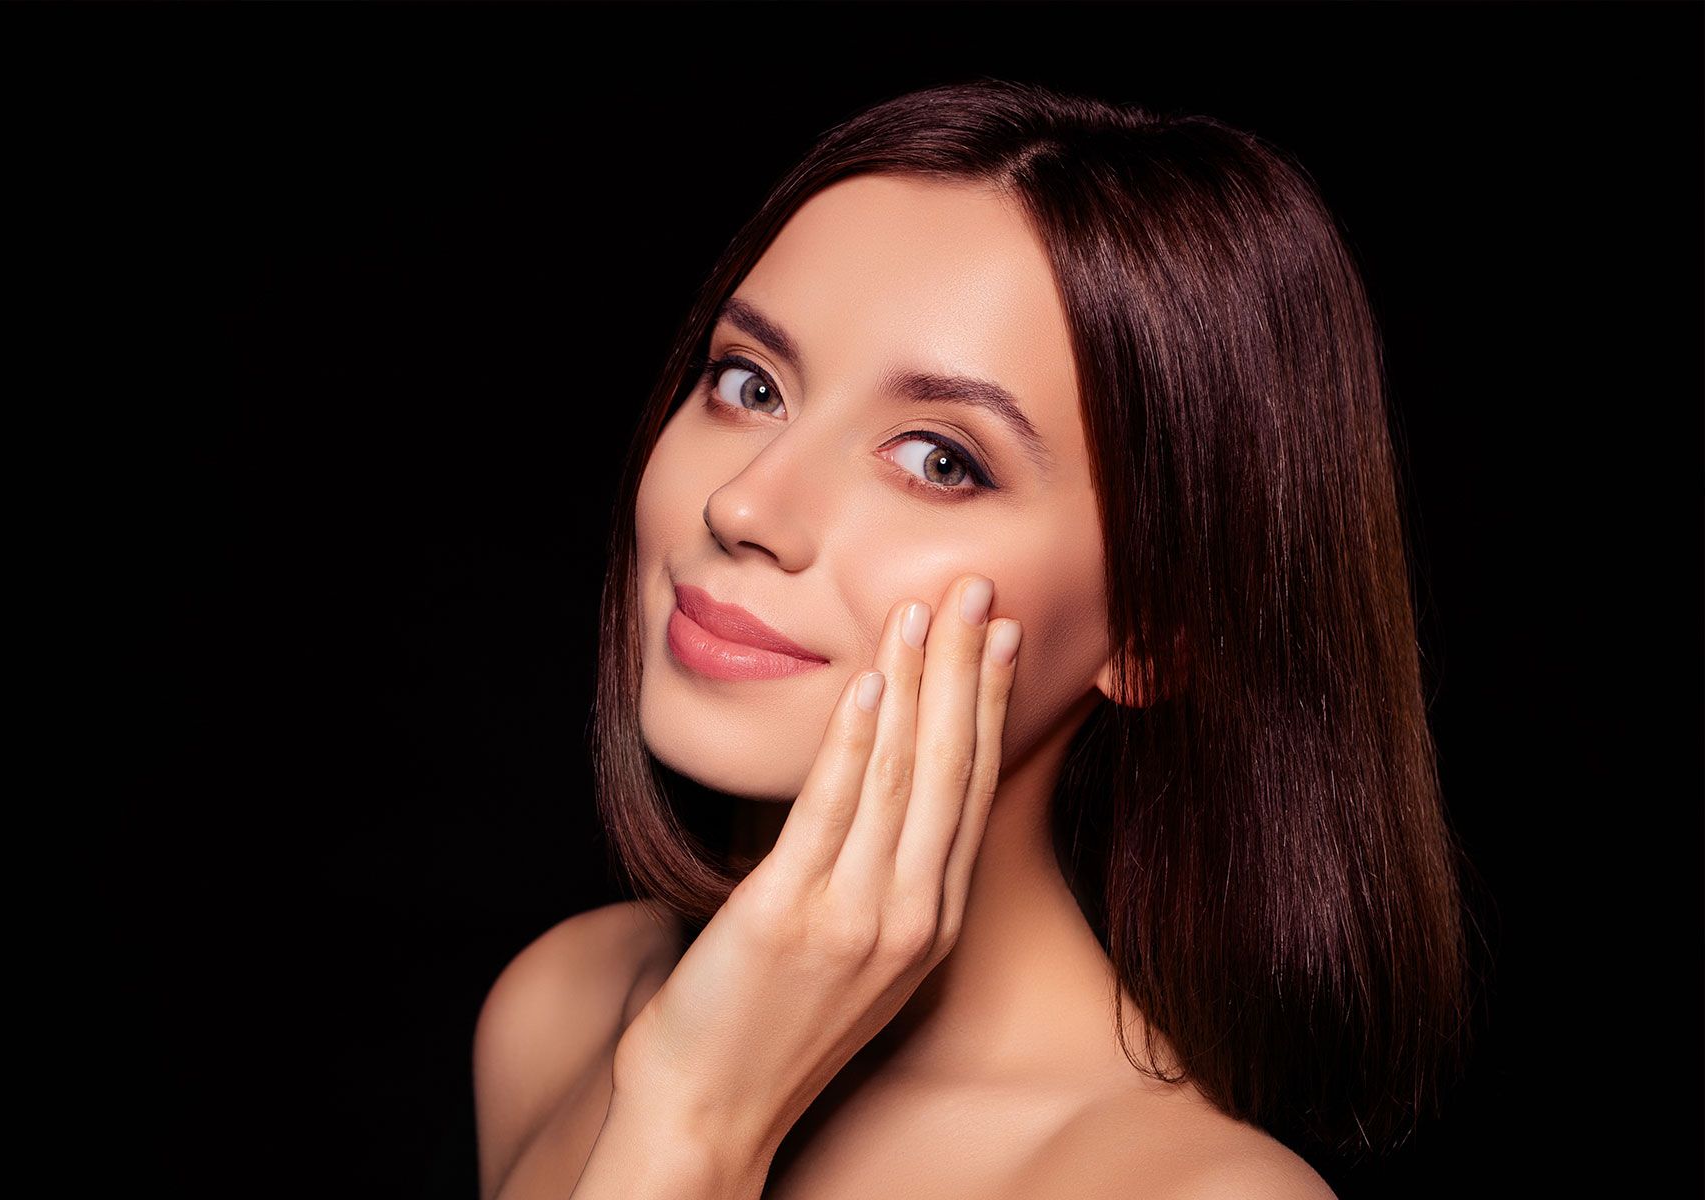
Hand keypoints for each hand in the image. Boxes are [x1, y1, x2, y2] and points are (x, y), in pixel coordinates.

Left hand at [611, 572, 1020, 1175]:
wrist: (709, 1113)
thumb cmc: (770, 1028)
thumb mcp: (858, 958)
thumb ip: (885, 882)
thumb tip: (884, 793)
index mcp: (933, 923)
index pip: (972, 791)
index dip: (991, 707)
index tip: (1003, 638)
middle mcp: (911, 917)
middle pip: (950, 770)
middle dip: (969, 671)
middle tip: (982, 590)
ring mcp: (855, 917)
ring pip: (900, 777)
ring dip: (919, 682)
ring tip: (926, 611)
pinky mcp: (789, 915)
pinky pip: (831, 810)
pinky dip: (854, 738)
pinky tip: (870, 681)